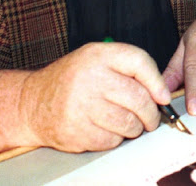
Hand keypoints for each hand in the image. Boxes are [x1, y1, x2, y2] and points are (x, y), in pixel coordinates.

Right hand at [19, 42, 170, 151]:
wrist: (32, 103)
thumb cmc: (73, 81)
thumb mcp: (96, 60)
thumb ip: (128, 68)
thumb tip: (162, 94)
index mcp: (97, 55)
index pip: (139, 61)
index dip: (157, 81)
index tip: (163, 96)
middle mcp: (89, 78)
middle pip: (139, 98)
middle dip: (150, 113)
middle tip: (150, 117)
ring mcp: (81, 106)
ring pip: (129, 123)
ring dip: (134, 128)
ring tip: (127, 123)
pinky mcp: (76, 132)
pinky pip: (113, 141)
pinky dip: (115, 139)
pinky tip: (106, 129)